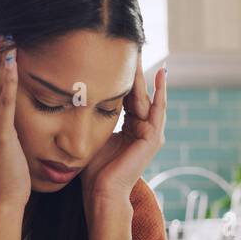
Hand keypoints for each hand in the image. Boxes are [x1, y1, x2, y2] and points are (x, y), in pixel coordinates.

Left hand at [80, 63, 166, 209]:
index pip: (128, 96)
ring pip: (147, 97)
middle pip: (140, 93)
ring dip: (144, 76)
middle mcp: (144, 129)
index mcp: (131, 128)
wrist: (101, 192)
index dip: (122, 77)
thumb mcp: (94, 134)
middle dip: (135, 71)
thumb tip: (80, 97)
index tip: (115, 56)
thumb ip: (94, 117)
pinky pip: (157, 109)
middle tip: (132, 47)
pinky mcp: (154, 138)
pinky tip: (161, 73)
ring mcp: (152, 134)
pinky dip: (160, 91)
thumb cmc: (93, 170)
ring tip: (141, 54)